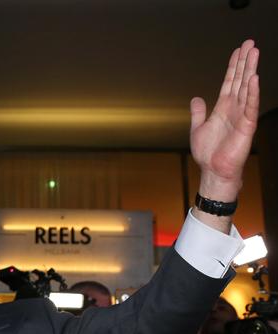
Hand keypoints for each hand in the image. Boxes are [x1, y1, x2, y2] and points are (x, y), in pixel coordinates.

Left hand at [190, 40, 258, 203]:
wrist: (213, 171)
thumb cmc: (208, 153)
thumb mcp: (197, 128)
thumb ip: (198, 113)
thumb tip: (196, 98)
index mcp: (223, 107)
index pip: (230, 81)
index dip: (234, 66)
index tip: (238, 50)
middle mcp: (234, 108)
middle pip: (241, 80)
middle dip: (245, 62)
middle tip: (250, 43)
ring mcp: (242, 116)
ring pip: (248, 88)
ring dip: (251, 70)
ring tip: (255, 52)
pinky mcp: (246, 126)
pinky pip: (251, 107)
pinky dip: (253, 93)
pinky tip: (254, 79)